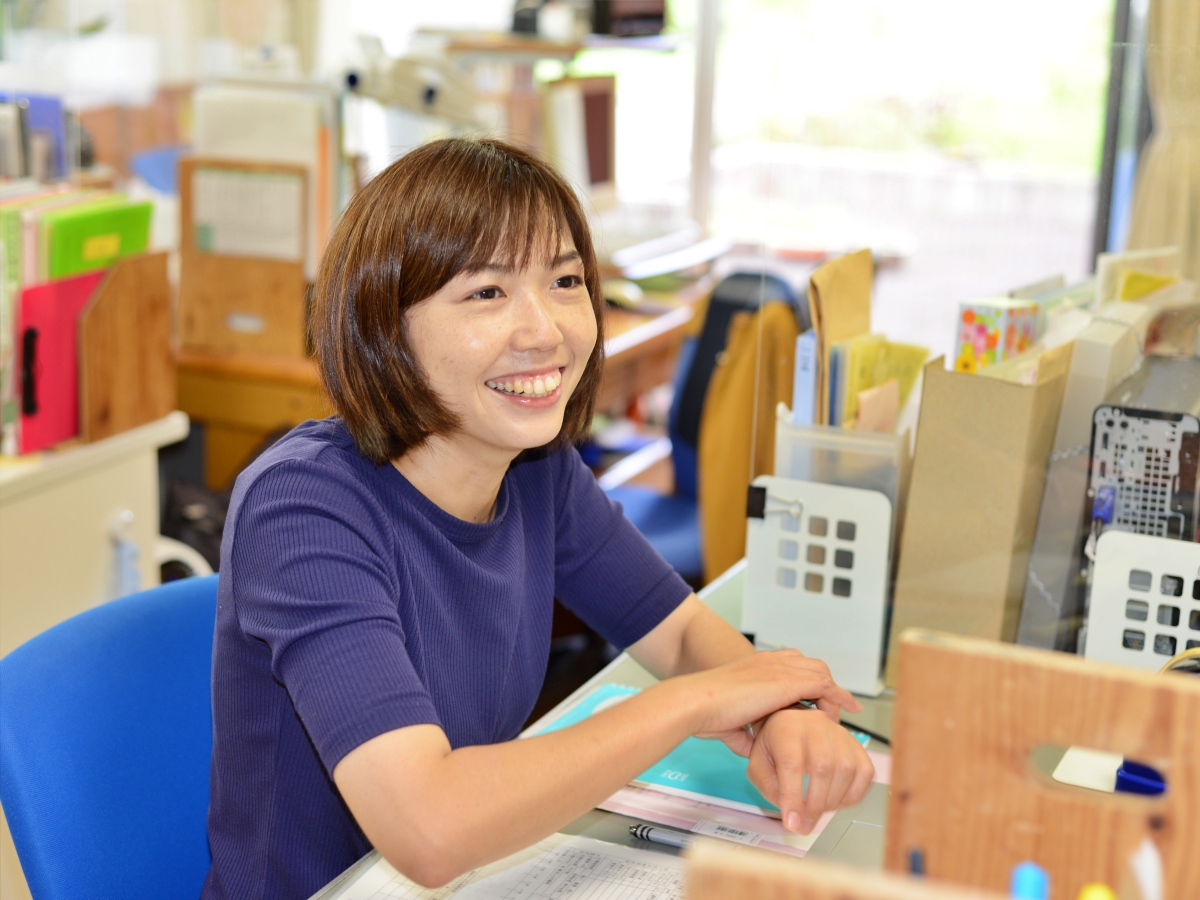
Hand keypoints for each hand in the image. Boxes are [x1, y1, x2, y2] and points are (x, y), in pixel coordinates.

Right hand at [676, 649, 861, 743]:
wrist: (698, 702)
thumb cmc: (705, 712)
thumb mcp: (730, 725)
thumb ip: (744, 734)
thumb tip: (752, 748)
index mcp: (756, 666)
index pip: (791, 665)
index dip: (806, 681)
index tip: (814, 700)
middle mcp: (770, 661)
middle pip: (810, 665)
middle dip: (824, 685)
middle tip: (830, 709)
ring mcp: (780, 668)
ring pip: (821, 672)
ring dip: (832, 693)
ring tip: (839, 715)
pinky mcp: (788, 681)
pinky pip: (825, 685)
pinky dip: (838, 697)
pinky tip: (847, 711)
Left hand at [746, 708, 873, 833]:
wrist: (793, 724)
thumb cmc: (774, 746)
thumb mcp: (758, 764)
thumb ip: (769, 787)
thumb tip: (792, 812)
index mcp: (786, 727)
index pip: (791, 763)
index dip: (793, 797)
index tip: (792, 824)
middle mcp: (815, 724)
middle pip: (822, 767)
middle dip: (815, 805)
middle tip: (805, 825)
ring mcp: (839, 733)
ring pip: (845, 769)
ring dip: (833, 801)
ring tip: (817, 812)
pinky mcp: (856, 744)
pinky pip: (864, 772)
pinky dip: (853, 795)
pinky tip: (836, 802)